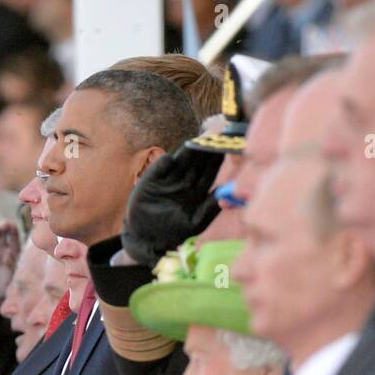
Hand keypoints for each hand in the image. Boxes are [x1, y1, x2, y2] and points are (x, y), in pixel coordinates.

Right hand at [122, 145, 223, 265]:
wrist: (148, 239)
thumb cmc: (175, 233)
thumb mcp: (196, 223)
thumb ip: (210, 208)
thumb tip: (224, 193)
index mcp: (198, 190)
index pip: (209, 170)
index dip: (216, 159)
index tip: (225, 147)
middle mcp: (184, 181)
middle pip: (196, 161)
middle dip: (204, 148)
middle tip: (214, 135)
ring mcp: (168, 178)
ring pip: (180, 161)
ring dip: (187, 151)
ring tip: (196, 141)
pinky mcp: (151, 180)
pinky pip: (159, 169)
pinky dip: (164, 164)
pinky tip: (171, 160)